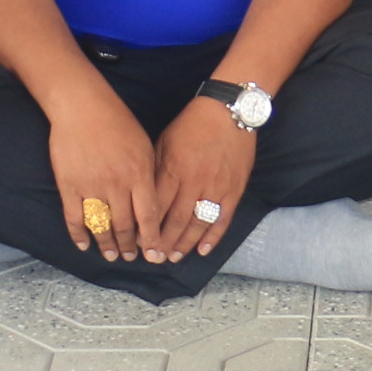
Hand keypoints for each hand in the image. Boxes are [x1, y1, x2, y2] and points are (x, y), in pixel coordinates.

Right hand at [43, 89, 162, 263]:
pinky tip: (84, 245)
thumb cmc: (117, 121)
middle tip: (130, 258)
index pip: (148, 216)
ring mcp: (91, 186)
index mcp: (139, 174)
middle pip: (125, 226)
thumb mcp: (144, 145)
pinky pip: (74, 217)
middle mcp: (116, 184)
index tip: (154, 256)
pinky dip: (79, 235)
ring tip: (110, 255)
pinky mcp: (69, 185)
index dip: (152, 240)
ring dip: (106, 245)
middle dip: (129, 247)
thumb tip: (153, 205)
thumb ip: (148, 175)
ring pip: (101, 226)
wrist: (82, 105)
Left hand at [149, 98, 258, 262]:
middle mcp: (194, 181)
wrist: (230, 111)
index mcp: (174, 168)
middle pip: (176, 221)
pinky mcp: (234, 189)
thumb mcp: (165, 141)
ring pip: (198, 224)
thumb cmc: (192, 124)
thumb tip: (143, 197)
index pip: (157, 207)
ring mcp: (216, 187)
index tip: (137, 243)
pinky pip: (223, 218)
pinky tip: (202, 250)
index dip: (146, 228)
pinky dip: (213, 237)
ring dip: (184, 244)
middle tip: (153, 259)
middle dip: (163, 243)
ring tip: (173, 257)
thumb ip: (155, 170)